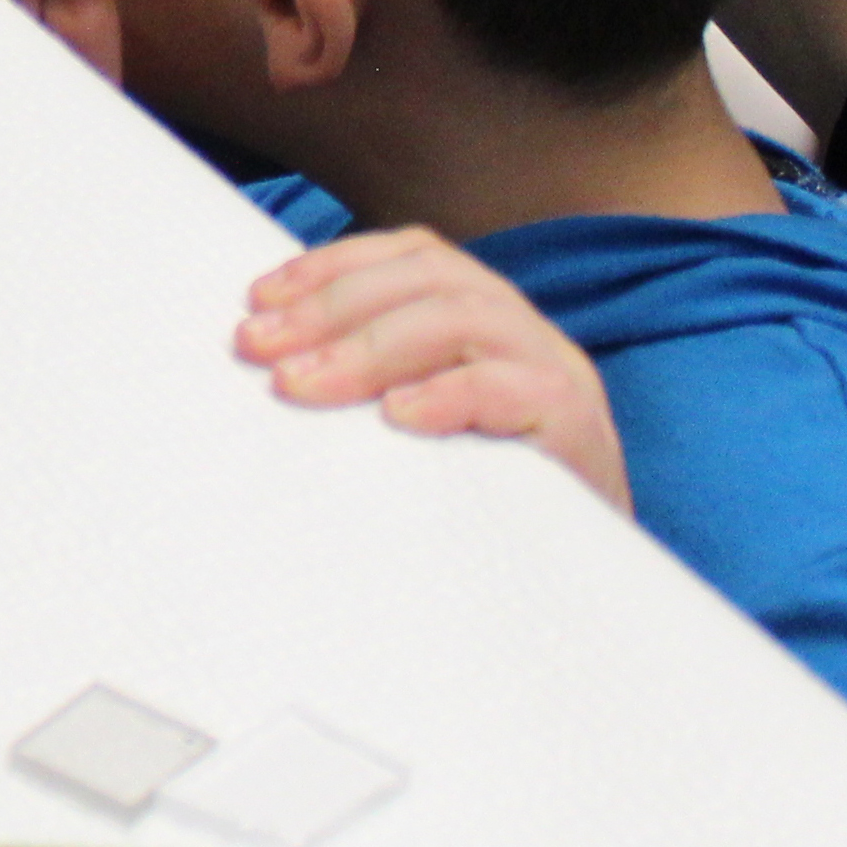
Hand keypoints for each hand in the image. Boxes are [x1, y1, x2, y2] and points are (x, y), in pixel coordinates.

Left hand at [236, 228, 628, 512]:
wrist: (588, 591)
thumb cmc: (487, 507)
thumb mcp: (423, 431)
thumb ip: (374, 387)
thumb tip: (274, 367)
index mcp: (487, 317)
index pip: (411, 256)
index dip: (332, 265)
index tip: (259, 300)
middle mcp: (524, 331)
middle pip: (429, 277)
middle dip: (332, 305)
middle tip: (258, 348)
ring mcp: (559, 372)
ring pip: (464, 317)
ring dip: (370, 345)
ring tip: (303, 383)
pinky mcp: (581, 428)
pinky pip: (519, 388)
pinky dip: (450, 393)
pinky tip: (397, 416)